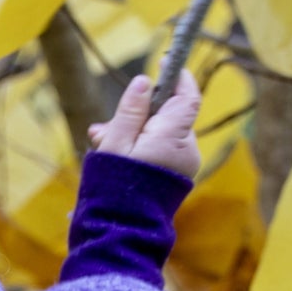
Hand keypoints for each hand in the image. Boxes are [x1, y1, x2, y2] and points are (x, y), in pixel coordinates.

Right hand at [87, 69, 201, 181]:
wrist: (122, 227)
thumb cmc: (114, 187)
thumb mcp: (115, 144)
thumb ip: (130, 111)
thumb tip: (144, 81)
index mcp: (173, 139)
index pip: (187, 97)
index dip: (177, 77)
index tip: (162, 63)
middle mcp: (187, 150)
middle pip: (168, 114)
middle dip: (140, 113)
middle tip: (106, 126)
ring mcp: (185, 163)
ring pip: (163, 131)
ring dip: (136, 130)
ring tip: (103, 142)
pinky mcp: (179, 173)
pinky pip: (163, 147)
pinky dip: (143, 145)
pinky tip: (119, 154)